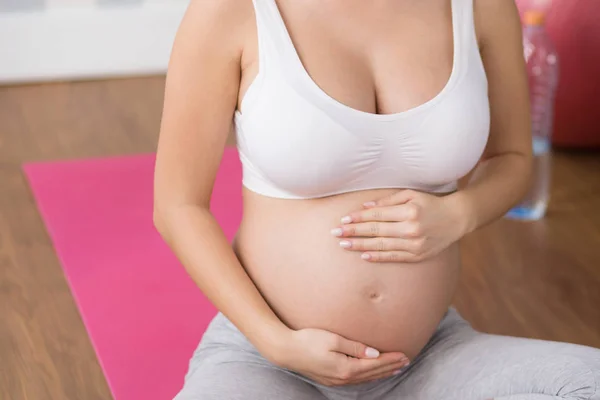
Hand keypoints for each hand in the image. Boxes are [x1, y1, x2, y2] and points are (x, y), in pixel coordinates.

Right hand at [271, 328, 408, 386]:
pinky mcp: (330, 379)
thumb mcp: (333, 340)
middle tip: (406, 361)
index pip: (375, 364)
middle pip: (373, 373)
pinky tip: (372, 373)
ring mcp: (336, 380)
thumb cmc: (308, 341)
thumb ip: (355, 347)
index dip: (391, 359)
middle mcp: (343, 378)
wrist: (286, 350)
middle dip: (390, 366)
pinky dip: (368, 376)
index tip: (404, 354)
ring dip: (381, 373)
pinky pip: (356, 379)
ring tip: (395, 368)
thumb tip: (374, 354)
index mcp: (346, 368)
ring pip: (365, 378)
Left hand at [331, 190, 468, 262]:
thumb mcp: (411, 194)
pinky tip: (364, 256)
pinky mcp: (418, 255)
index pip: (377, 215)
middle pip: (376, 231)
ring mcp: (415, 244)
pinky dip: (378, 257)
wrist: (456, 219)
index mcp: (409, 211)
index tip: (344, 220)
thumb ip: (388, 201)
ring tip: (344, 245)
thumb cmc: (431, 203)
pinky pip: (393, 256)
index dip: (359, 218)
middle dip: (354, 232)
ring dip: (360, 246)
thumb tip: (365, 207)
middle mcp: (411, 228)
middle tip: (336, 234)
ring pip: (382, 245)